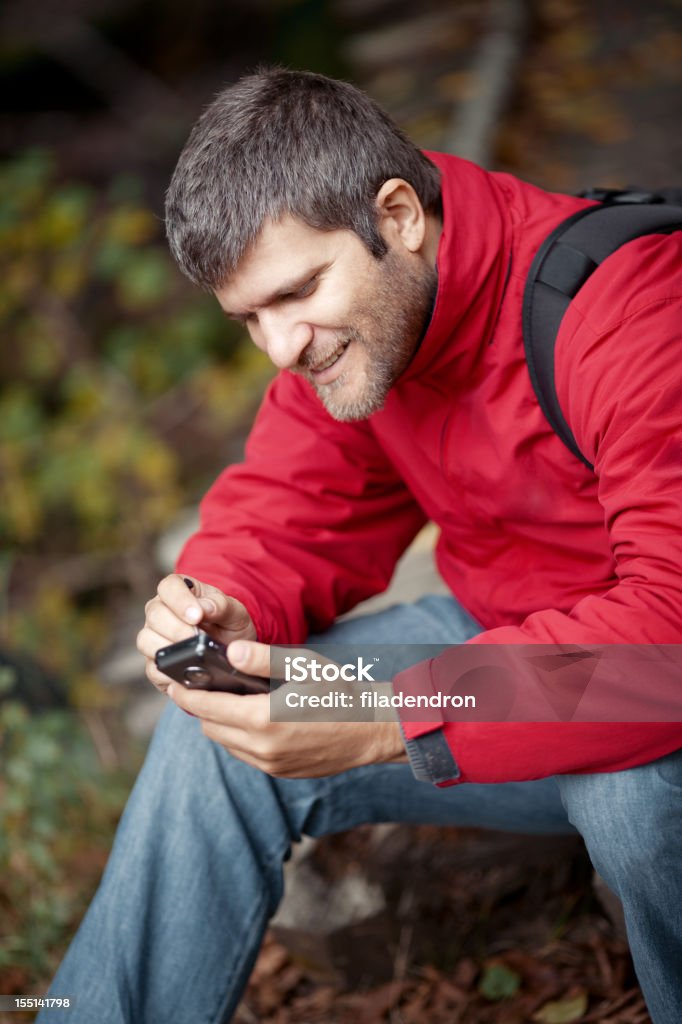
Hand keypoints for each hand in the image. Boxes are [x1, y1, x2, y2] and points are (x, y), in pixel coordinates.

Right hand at [137, 574, 256, 692]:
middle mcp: (161, 612)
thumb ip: (221, 606)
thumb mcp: (234, 612)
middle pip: (155, 614)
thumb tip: (205, 608)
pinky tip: (186, 671)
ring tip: (193, 654)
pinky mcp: (154, 664)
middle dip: (178, 628)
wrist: (232, 653)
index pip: (169, 587)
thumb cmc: (229, 626)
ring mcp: (153, 637)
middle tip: (198, 638)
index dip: (180, 600)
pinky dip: (168, 672)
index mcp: (180, 592)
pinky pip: (151, 669)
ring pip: (146, 640)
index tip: (197, 616)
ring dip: (170, 648)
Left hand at [167, 639, 407, 777]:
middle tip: (199, 685)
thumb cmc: (340, 692)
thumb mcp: (305, 666)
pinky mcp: (281, 773)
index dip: (187, 694)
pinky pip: (245, 754)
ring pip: (226, 743)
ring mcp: (271, 765)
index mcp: (264, 720)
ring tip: (225, 699)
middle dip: (202, 707)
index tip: (173, 683)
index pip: (208, 707)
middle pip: (211, 727)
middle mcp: (263, 748)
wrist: (373, 730)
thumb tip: (231, 652)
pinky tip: (251, 718)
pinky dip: (239, 737)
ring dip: (220, 723)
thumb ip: (265, 658)